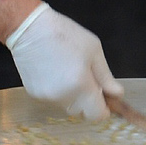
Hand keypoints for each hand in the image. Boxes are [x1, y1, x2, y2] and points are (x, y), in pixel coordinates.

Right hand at [5, 4, 121, 119]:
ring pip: (67, 105)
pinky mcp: (34, 94)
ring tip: (68, 71)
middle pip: (82, 111)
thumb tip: (117, 94)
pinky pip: (53, 99)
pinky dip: (58, 91)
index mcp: (80, 85)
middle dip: (87, 100)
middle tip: (86, 78)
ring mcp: (47, 97)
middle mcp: (63, 96)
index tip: (103, 97)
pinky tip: (54, 71)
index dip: (103, 108)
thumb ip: (106, 76)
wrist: (28, 29)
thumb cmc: (63, 34)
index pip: (97, 115)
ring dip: (73, 96)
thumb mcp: (93, 50)